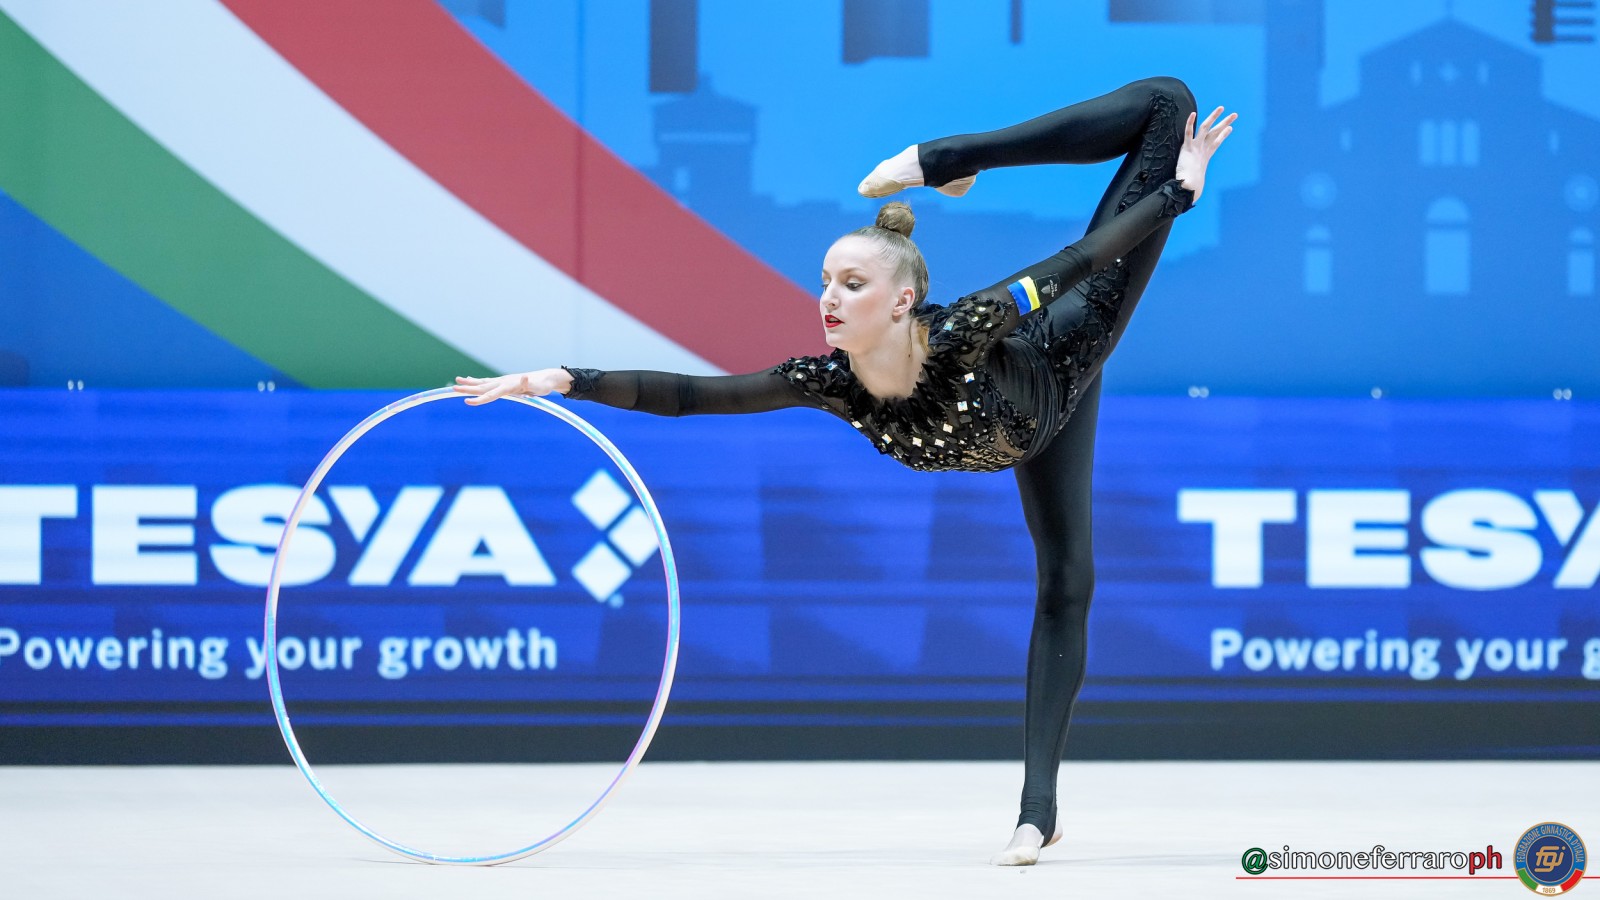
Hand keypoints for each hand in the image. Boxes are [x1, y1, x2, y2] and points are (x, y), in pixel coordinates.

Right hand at [452, 368, 571, 405]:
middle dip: (467, 389)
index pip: (491, 394)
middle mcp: (503, 382)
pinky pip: (487, 382)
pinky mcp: (503, 382)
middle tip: (453, 389)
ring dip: (469, 383)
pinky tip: (469, 379)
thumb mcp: (537, 386)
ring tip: (456, 380)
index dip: (479, 399)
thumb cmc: (541, 384)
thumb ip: (529, 383)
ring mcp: (502, 381)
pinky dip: (477, 381)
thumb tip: (525, 377)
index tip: (466, 402)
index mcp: (508, 385)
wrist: (545, 378)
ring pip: (482, 382)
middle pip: (482, 386)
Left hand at [1174, 106, 1235, 201]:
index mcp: (1206, 156)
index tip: (1230, 128)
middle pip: (1216, 132)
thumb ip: (1194, 183)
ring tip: (1222, 108)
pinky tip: (1192, 113)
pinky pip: (1189, 133)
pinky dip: (1190, 123)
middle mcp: (1203, 149)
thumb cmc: (1190, 187)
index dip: (1223, 134)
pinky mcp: (1188, 148)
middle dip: (1225, 122)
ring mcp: (1196, 147)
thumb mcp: (1194, 181)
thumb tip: (1194, 194)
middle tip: (1235, 115)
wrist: (1188, 188)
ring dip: (1214, 116)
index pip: (1216, 142)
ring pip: (1206, 128)